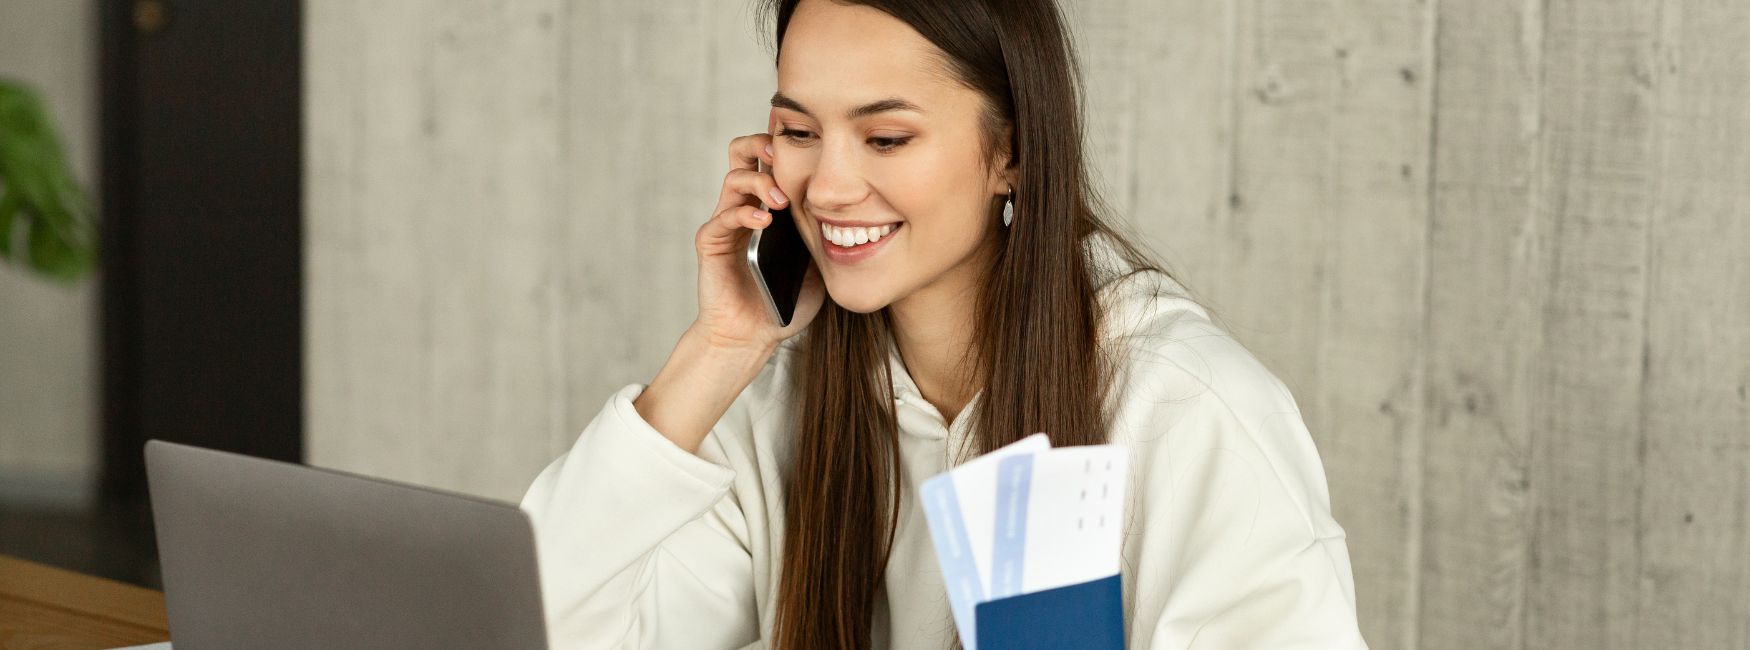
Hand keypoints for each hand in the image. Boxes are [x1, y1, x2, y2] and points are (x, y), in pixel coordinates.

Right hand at [691, 118, 825, 354]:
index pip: (773, 160)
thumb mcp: (820, 264)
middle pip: (744, 153)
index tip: (812, 145)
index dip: (787, 145)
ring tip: (779, 200)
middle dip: (762, 145)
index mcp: (771, 206)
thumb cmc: (786, 302)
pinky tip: (763, 221)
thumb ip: (829, 236)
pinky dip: (744, 213)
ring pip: (734, 178)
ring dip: (759, 182)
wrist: (753, 336)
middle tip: (782, 154)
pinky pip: (723, 217)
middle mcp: (746, 206)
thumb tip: (858, 212)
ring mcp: (727, 223)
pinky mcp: (712, 243)